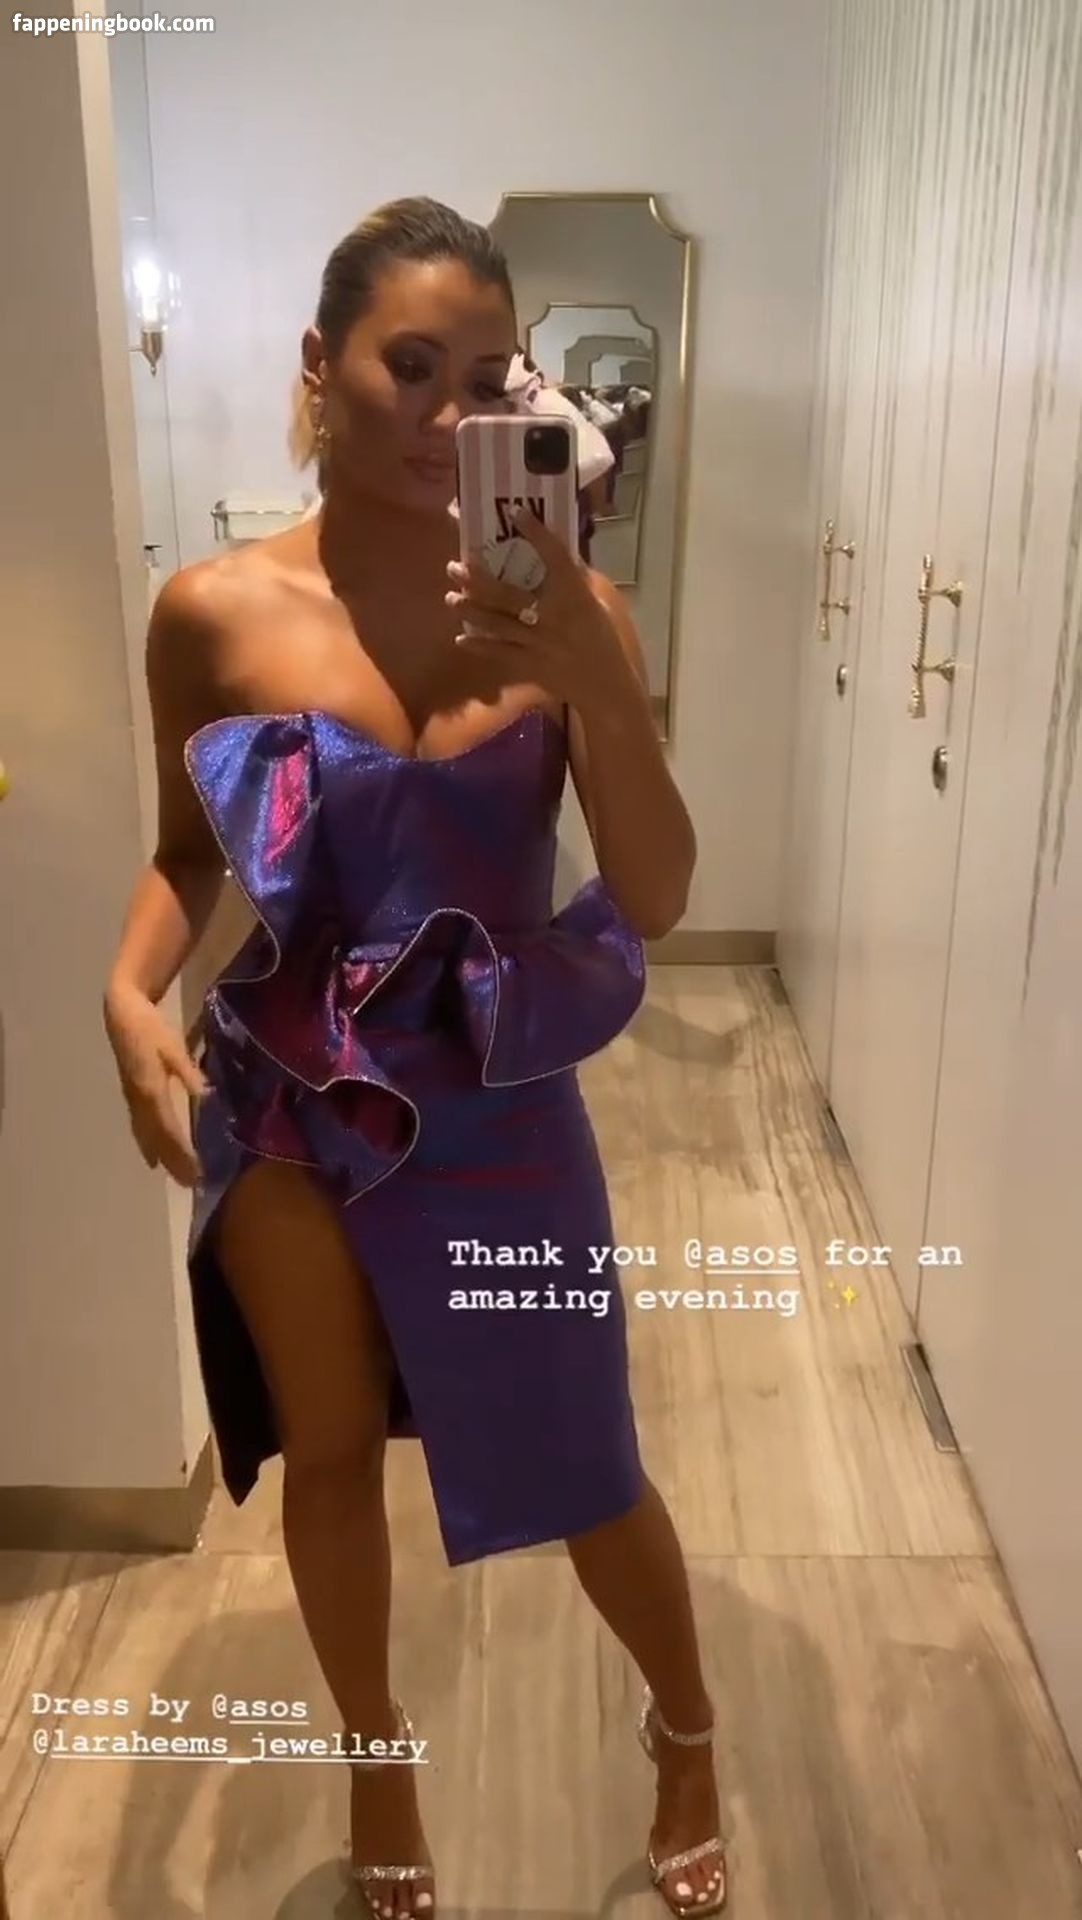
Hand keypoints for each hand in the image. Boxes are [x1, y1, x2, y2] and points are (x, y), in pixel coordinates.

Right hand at [103, 982, 207, 1187]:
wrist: (121, 1014)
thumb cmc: (150, 1027)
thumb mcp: (173, 1047)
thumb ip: (188, 1072)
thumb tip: (206, 1096)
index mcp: (151, 1089)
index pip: (169, 1129)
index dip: (182, 1152)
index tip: (197, 1170)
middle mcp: (139, 1100)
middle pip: (157, 1139)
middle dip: (174, 1162)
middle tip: (191, 1184)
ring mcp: (132, 1099)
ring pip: (146, 1136)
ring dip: (162, 1157)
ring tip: (176, 1177)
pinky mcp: (131, 1095)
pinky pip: (139, 1128)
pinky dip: (148, 1146)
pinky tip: (153, 1157)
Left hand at [445, 506, 624, 712]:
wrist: (605, 686)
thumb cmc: (602, 640)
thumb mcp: (595, 604)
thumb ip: (576, 579)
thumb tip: (560, 550)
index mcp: (574, 595)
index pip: (555, 557)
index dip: (536, 533)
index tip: (515, 512)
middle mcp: (553, 616)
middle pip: (509, 594)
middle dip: (478, 580)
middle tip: (455, 566)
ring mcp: (538, 642)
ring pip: (498, 623)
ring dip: (471, 610)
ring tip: (450, 598)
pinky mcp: (530, 665)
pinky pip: (500, 654)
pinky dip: (479, 646)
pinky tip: (460, 638)